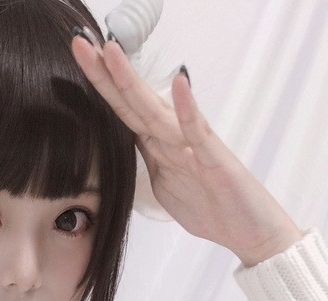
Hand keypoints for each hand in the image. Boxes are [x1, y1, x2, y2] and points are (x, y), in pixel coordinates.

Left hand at [71, 37, 302, 265]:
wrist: (248, 230)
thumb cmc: (211, 207)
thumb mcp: (165, 185)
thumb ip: (146, 161)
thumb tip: (125, 147)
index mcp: (159, 146)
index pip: (124, 111)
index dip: (100, 87)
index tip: (78, 59)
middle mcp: (174, 138)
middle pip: (133, 103)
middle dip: (106, 74)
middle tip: (80, 43)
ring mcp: (193, 146)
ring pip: (157, 111)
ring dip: (133, 82)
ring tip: (112, 53)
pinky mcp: (214, 160)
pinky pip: (199, 133)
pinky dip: (187, 109)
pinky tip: (179, 84)